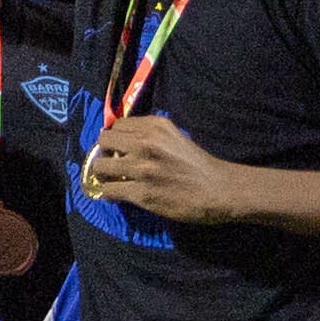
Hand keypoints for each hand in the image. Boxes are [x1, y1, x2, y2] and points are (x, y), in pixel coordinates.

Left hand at [77, 114, 239, 223]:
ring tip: (113, 180)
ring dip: (104, 175)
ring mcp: (142, 168)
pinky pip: (108, 190)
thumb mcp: (175, 136)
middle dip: (105, 153)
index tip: (120, 150)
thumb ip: (149, 135)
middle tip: (113, 164)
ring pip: (100, 166)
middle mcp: (146, 142)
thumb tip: (120, 142)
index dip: (116, 139)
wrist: (218, 190)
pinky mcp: (142, 192)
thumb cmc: (198, 165)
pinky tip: (117, 195)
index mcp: (156, 125)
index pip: (117, 125)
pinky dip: (109, 194)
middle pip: (104, 141)